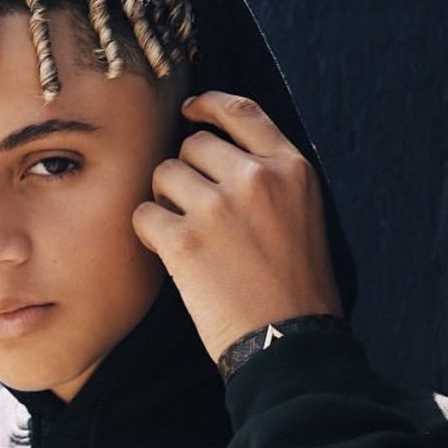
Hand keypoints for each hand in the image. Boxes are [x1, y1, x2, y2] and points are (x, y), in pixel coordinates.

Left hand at [132, 91, 342, 361]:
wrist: (290, 343)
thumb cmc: (297, 286)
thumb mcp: (304, 214)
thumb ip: (270, 176)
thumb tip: (217, 151)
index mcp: (291, 168)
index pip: (241, 110)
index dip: (208, 104)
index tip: (189, 109)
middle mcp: (255, 178)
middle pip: (193, 144)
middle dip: (185, 171)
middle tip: (193, 208)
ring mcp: (217, 207)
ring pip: (163, 175)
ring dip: (165, 200)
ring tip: (186, 234)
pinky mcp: (183, 241)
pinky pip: (143, 214)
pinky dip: (148, 233)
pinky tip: (169, 254)